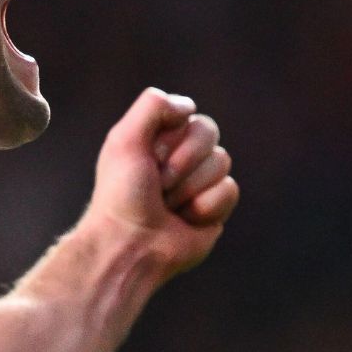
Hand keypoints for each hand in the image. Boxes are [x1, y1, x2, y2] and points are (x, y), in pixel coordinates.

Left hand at [86, 88, 239, 279]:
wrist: (130, 245)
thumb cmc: (122, 195)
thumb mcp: (124, 140)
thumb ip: (153, 106)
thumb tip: (189, 107)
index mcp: (158, 138)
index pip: (189, 116)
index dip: (171, 139)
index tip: (149, 160)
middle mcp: (181, 156)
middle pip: (209, 132)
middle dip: (182, 162)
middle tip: (159, 185)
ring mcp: (200, 181)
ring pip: (222, 161)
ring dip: (190, 186)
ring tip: (168, 206)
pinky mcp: (215, 208)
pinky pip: (230, 190)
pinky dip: (205, 206)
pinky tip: (185, 221)